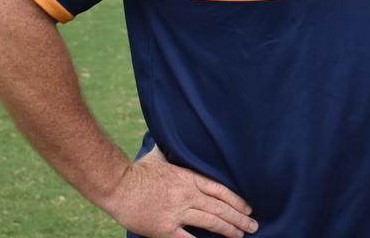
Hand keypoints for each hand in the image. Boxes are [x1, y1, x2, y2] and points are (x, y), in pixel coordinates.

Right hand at [103, 146, 257, 237]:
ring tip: (241, 235)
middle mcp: (187, 195)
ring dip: (229, 230)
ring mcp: (177, 212)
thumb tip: (173, 141)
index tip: (248, 208)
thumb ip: (173, 154)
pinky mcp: (164, 228)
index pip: (220, 190)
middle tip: (253, 225)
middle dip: (239, 218)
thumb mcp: (161, 157)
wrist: (117, 185)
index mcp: (189, 178)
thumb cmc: (137, 171)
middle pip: (220, 208)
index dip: (237, 200)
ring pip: (211, 222)